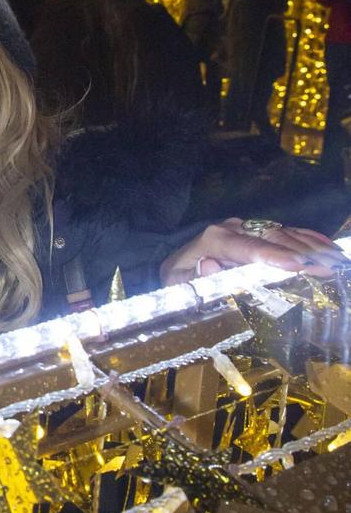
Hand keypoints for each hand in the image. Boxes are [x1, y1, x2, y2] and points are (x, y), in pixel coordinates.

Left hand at [160, 218, 346, 284]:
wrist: (177, 263)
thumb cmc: (179, 278)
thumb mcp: (178, 284)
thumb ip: (193, 279)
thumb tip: (210, 265)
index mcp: (214, 240)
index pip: (248, 248)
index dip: (274, 256)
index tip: (298, 265)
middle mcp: (233, 229)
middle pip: (272, 238)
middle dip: (302, 252)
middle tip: (329, 268)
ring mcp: (247, 228)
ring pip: (283, 233)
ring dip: (311, 245)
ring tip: (336, 260)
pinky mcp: (257, 231)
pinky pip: (285, 232)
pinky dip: (309, 238)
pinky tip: (329, 247)